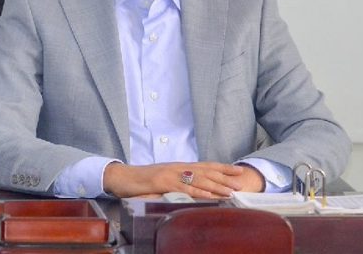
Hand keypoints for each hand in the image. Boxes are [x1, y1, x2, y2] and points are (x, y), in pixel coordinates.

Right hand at [102, 161, 263, 198]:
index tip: (237, 170)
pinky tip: (210, 195)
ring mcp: (171, 174)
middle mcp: (177, 168)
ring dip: (216, 185)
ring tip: (231, 190)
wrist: (121, 177)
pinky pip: (184, 188)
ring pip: (198, 179)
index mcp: (178, 167)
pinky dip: (199, 192)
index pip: (205, 166)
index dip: (222, 167)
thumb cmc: (141, 180)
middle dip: (225, 175)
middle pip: (206, 170)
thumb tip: (191, 186)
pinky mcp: (163, 183)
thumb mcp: (162, 179)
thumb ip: (177, 181)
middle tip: (241, 180)